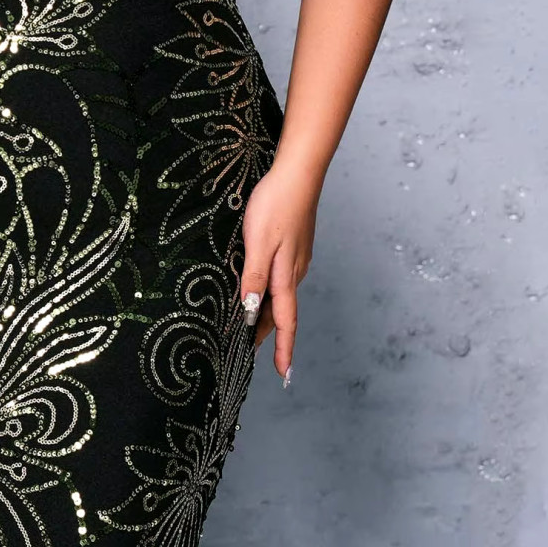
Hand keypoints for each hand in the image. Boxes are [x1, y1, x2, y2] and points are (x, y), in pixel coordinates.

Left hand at [238, 154, 323, 385]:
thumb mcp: (259, 243)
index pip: (285, 321)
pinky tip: (258, 289)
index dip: (283, 348)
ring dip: (267, 313)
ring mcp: (296, 258)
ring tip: (249, 328)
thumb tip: (251, 312)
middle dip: (268, 334)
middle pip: (281, 312)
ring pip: (280, 295)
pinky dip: (269, 292)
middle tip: (249, 353)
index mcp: (286, 275)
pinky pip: (281, 279)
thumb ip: (254, 278)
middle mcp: (294, 271)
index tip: (283, 374)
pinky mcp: (293, 245)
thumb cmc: (276, 204)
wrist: (298, 172)